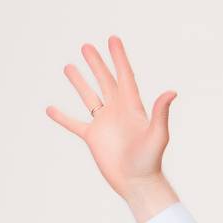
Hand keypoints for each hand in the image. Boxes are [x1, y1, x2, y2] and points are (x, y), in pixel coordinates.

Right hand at [47, 36, 180, 222]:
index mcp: (132, 107)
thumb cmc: (151, 161)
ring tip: (68, 67)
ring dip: (79, 83)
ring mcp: (104, 124)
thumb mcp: (157, 134)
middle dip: (97, 64)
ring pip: (89, 97)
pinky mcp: (93, 138)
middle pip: (105, 81)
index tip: (113, 39)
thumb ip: (161, 112)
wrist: (137, 183)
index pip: (124, 76)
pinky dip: (62, 117)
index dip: (119, 58)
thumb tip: (171, 92)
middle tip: (86, 47)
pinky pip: (74, 123)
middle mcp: (117, 111)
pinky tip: (50, 109)